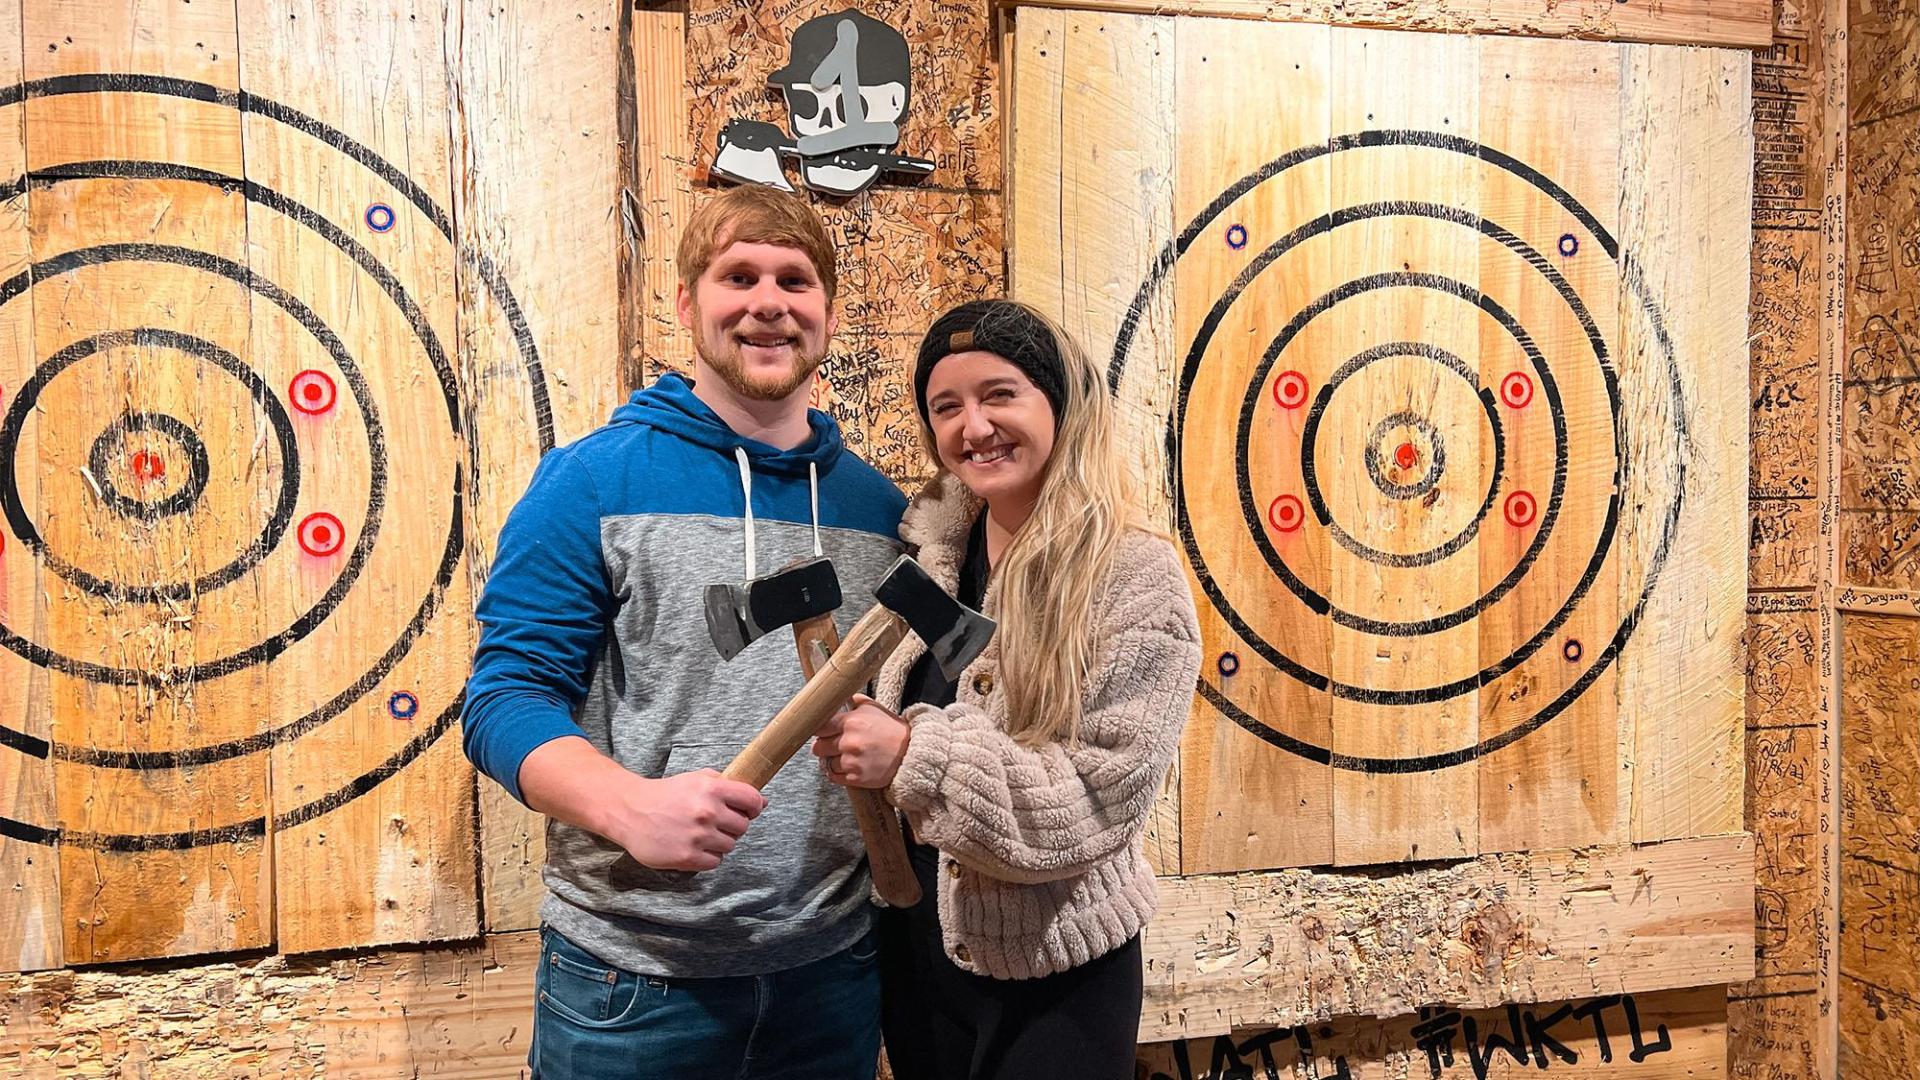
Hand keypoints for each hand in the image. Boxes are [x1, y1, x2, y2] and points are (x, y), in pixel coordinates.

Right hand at [600, 768, 766, 871]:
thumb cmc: (666, 794)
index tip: (748, 811)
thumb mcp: (696, 779)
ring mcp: (698, 836)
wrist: (630, 811)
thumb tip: (762, 802)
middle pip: (743, 826)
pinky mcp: (688, 857)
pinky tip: (694, 846)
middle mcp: (707, 812)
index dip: (754, 807)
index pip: (752, 800)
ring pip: (730, 845)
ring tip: (701, 835)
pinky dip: (708, 857)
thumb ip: (727, 786)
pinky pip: (715, 861)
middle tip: (715, 823)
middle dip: (732, 825)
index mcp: (711, 789)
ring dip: (720, 842)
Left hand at [812, 694, 909, 788]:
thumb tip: (835, 700)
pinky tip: (849, 766)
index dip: (820, 730)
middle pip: (818, 747)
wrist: (912, 754)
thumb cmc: (892, 730)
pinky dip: (838, 773)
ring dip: (833, 760)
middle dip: (825, 745)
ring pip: (826, 763)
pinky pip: (833, 777)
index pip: (819, 727)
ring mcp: (852, 762)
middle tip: (834, 744)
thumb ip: (853, 702)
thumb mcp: (874, 708)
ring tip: (846, 756)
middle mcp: (849, 742)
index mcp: (852, 722)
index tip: (823, 732)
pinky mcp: (856, 779)